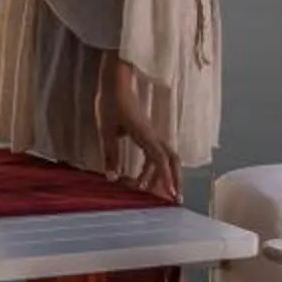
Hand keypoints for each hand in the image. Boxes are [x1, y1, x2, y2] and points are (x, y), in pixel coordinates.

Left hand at [97, 61, 181, 198]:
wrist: (115, 82)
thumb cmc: (110, 103)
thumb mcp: (106, 130)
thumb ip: (110, 154)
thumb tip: (113, 179)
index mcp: (145, 135)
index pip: (160, 160)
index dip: (166, 178)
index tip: (170, 194)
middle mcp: (153, 136)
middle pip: (172, 159)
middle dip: (175, 179)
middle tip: (174, 199)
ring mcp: (151, 134)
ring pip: (165, 157)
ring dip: (162, 175)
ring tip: (153, 192)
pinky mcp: (146, 132)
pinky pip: (156, 152)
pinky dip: (153, 167)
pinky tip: (142, 176)